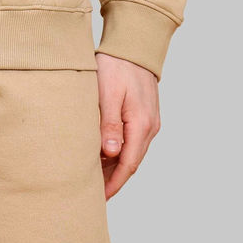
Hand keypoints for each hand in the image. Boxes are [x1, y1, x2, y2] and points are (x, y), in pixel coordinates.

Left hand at [96, 53, 160, 199]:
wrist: (133, 45)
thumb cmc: (117, 65)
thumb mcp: (108, 93)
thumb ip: (109, 123)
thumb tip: (112, 153)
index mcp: (141, 124)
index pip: (128, 165)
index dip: (114, 184)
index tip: (99, 198)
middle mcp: (150, 127)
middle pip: (131, 163)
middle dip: (113, 179)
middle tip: (92, 192)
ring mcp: (149, 122)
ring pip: (132, 153)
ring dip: (115, 166)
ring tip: (94, 177)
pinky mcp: (144, 115)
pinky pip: (133, 141)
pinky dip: (119, 152)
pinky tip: (104, 154)